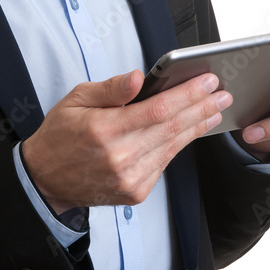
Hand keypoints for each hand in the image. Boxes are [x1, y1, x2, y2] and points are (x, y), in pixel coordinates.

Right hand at [21, 69, 232, 214]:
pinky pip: (164, 163)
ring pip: (173, 147)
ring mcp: (129, 178)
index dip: (187, 94)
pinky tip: (190, 131)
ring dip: (197, 127)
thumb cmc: (61, 135)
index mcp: (103, 130)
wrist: (46, 180)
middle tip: (222, 93)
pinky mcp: (135, 192)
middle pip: (172, 128)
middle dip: (202, 108)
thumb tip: (138, 77)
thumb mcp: (77, 99)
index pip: (157, 109)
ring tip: (214, 110)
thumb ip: (111, 89)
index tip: (207, 81)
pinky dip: (178, 145)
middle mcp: (119, 157)